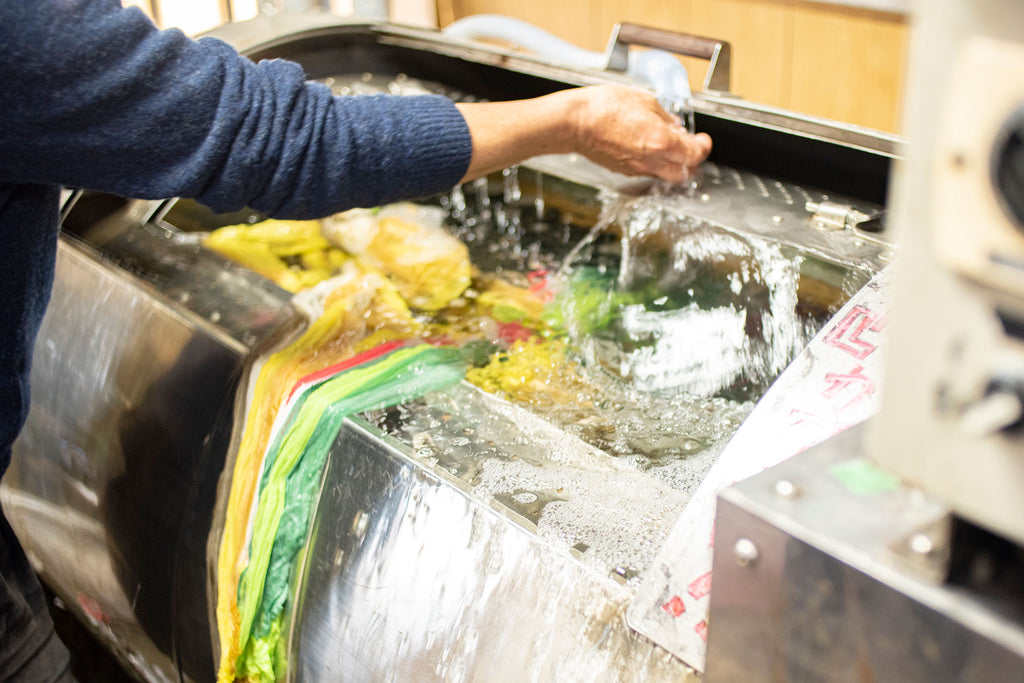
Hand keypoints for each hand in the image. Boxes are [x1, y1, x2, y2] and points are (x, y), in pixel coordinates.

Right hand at [456, 85, 711, 183]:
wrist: (574, 122)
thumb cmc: (604, 106)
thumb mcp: (644, 100)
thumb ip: (664, 116)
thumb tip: (674, 125)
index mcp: (661, 142)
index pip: (694, 154)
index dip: (703, 147)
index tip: (703, 140)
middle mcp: (651, 160)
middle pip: (683, 173)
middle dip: (690, 161)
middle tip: (689, 147)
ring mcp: (636, 168)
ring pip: (664, 174)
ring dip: (670, 162)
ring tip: (665, 144)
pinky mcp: (622, 170)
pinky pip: (645, 170)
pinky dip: (652, 162)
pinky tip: (644, 146)